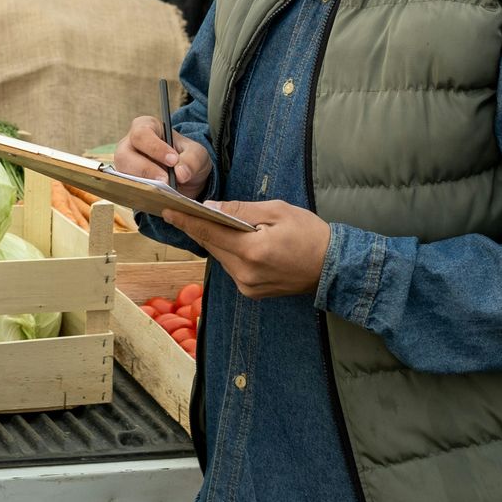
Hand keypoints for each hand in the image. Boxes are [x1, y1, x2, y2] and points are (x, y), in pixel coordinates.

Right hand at [116, 115, 212, 198]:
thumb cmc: (186, 158)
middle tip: (166, 181)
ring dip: (143, 184)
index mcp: (146, 127)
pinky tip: (157, 198)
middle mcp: (129, 144)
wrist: (186, 179)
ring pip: (123, 175)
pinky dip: (141, 195)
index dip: (155, 148)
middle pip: (125, 155)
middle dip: (146, 169)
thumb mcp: (197, 154)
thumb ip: (192, 160)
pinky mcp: (126, 183)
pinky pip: (127, 190)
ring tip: (164, 191)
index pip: (142, 134)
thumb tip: (180, 173)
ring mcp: (125, 165)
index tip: (173, 161)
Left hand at [158, 199, 331, 299]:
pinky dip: (228, 252)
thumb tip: (211, 208)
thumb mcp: (277, 211)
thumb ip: (242, 211)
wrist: (334, 268)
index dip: (186, 221)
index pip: (210, 233)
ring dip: (215, 240)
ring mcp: (247, 286)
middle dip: (199, 227)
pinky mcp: (251, 292)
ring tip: (209, 222)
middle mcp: (245, 273)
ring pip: (220, 257)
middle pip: (212, 246)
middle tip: (182, 210)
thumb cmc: (310, 235)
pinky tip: (233, 241)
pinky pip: (231, 267)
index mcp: (252, 251)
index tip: (167, 211)